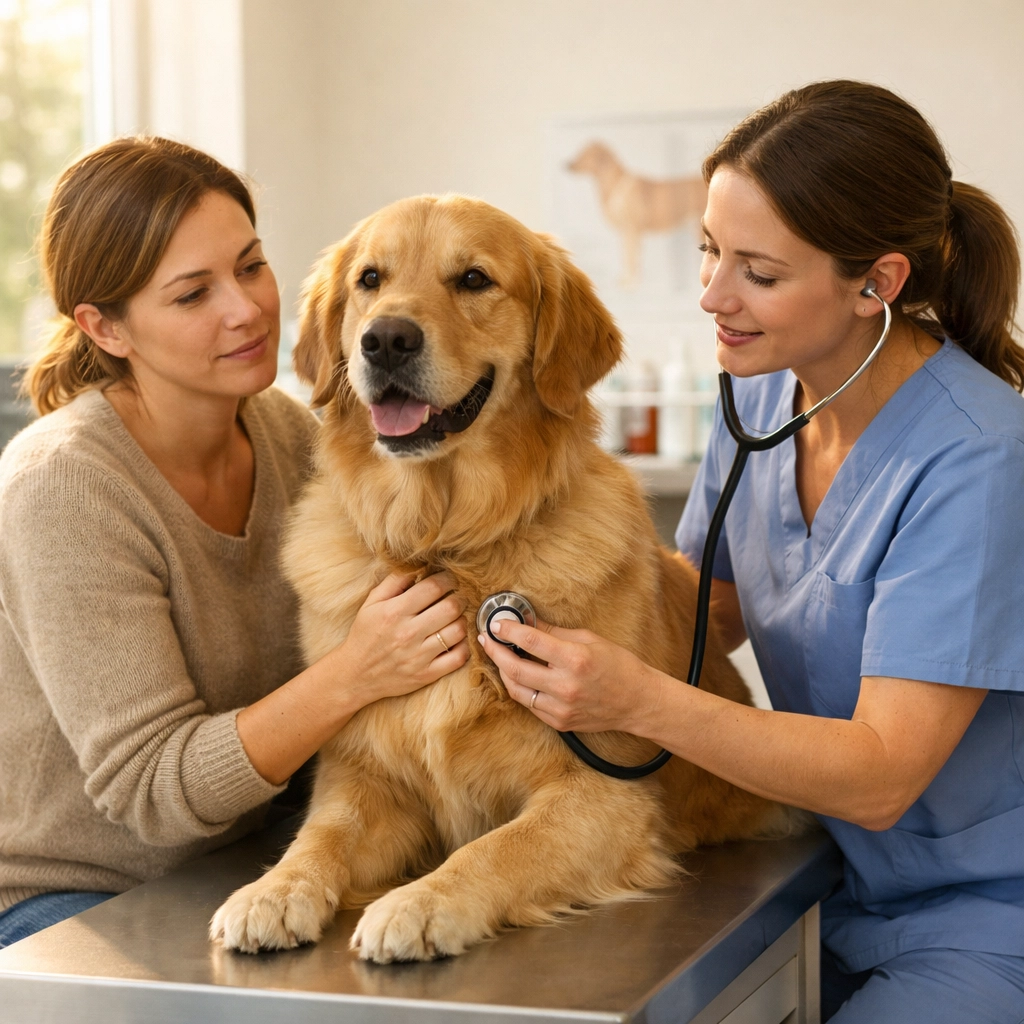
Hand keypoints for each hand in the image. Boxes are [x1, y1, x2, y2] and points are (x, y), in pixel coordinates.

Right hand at [333, 571, 469, 709]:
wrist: (355, 675)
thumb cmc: (365, 635)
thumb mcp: (372, 603)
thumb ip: (395, 581)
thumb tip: (419, 565)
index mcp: (394, 612)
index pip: (434, 587)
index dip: (447, 579)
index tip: (449, 579)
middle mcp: (408, 633)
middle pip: (451, 607)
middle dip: (459, 597)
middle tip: (456, 597)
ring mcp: (419, 656)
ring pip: (458, 630)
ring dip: (462, 620)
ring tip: (455, 617)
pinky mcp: (427, 674)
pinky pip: (459, 657)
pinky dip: (464, 645)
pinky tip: (457, 639)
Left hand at [477, 618, 661, 734]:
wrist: (637, 701)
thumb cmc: (618, 665)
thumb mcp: (589, 640)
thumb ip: (554, 633)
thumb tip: (527, 622)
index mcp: (575, 659)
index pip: (530, 641)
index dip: (508, 630)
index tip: (496, 624)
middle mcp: (565, 686)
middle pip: (515, 669)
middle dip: (495, 652)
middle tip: (487, 640)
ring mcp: (561, 708)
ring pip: (517, 690)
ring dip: (503, 672)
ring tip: (498, 658)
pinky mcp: (559, 722)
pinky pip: (530, 705)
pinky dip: (520, 689)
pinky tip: (518, 676)